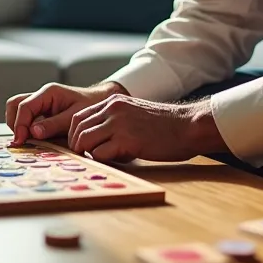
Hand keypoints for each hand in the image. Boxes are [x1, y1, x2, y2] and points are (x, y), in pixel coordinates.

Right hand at [5, 82, 121, 144]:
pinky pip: (26, 118)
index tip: (21, 140)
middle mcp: (41, 96)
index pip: (25, 106)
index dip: (20, 124)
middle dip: (14, 122)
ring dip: (18, 125)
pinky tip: (32, 140)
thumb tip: (33, 132)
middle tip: (21, 140)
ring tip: (26, 141)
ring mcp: (40, 104)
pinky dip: (25, 128)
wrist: (101, 103)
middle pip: (14, 104)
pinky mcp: (42, 113)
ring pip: (17, 110)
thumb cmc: (91, 106)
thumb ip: (54, 124)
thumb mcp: (74, 118)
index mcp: (49, 92)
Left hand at [68, 95, 212, 162]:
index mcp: (113, 101)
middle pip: (77, 129)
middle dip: (76, 145)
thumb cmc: (165, 125)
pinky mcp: (127, 140)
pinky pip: (100, 154)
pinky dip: (103, 160)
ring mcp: (118, 124)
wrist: (188, 126)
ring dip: (88, 153)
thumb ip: (115, 120)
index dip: (74, 133)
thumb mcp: (135, 113)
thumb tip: (98, 139)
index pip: (79, 116)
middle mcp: (112, 109)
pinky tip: (118, 160)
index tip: (78, 145)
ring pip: (84, 141)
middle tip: (84, 156)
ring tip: (102, 158)